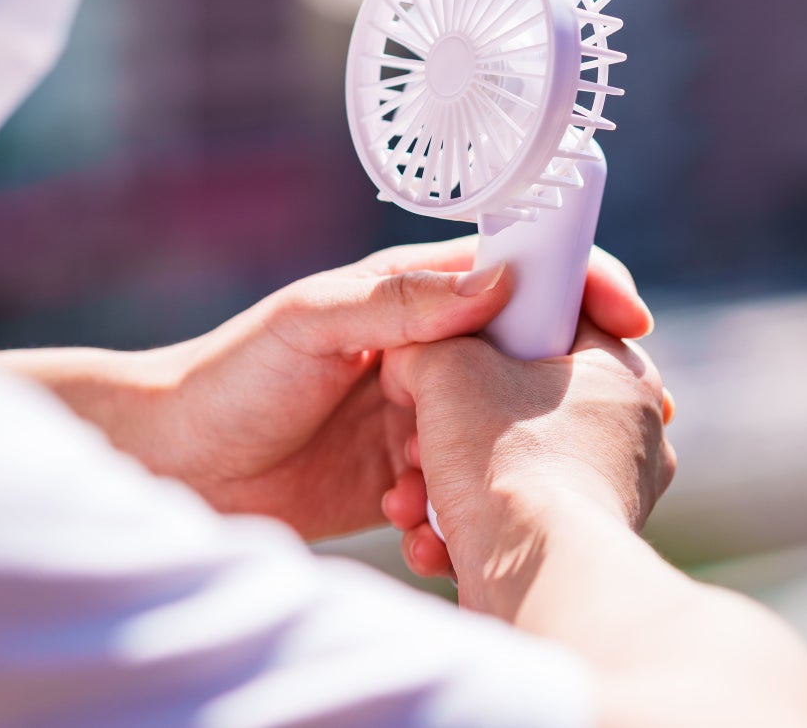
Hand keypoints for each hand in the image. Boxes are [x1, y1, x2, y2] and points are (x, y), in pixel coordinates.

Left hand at [131, 238, 653, 541]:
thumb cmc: (228, 377)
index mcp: (416, 290)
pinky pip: (464, 493)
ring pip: (505, 435)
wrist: (174, 465)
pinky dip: (456, 517)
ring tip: (448, 501)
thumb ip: (399, 300)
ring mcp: (425, 414)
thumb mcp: (310, 323)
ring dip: (496, 472)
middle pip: (534, 355)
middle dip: (567, 392)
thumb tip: (501, 278)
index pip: (524, 269)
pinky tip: (417, 536)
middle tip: (591, 432)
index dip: (586, 282)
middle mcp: (432, 347)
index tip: (632, 319)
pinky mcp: (409, 476)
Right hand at [379, 318, 676, 584]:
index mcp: (621, 370)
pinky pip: (516, 522)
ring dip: (446, 485)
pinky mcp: (581, 548)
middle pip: (522, 402)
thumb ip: (426, 343)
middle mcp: (629, 431)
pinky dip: (466, 530)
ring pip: (509, 469)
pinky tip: (431, 541)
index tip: (454, 341)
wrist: (535, 579)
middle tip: (418, 436)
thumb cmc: (507, 460)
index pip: (560, 315)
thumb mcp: (447, 367)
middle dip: (453, 425)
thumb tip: (409, 359)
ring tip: (412, 500)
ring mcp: (610, 495)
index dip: (496, 321)